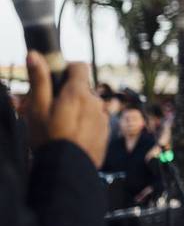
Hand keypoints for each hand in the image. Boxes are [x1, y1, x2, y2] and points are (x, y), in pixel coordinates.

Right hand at [23, 52, 108, 167]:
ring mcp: (103, 117)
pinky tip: (72, 136)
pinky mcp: (106, 131)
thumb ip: (39, 80)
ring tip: (61, 126)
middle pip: (82, 87)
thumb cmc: (49, 138)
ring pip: (89, 104)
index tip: (56, 79)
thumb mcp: (38, 108)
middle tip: (52, 109)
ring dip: (78, 109)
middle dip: (68, 93)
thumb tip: (35, 54)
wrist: (68, 170)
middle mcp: (96, 101)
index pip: (79, 66)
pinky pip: (95, 120)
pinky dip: (85, 123)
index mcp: (79, 92)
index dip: (67, 68)